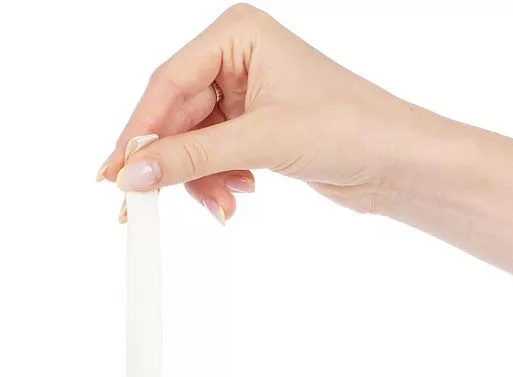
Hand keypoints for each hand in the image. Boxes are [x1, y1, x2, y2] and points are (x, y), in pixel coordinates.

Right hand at [97, 4, 420, 220]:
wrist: (395, 161)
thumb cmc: (348, 127)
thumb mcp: (260, 142)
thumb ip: (192, 158)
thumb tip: (134, 174)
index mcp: (236, 34)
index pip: (167, 84)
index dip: (140, 133)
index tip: (117, 175)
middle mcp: (235, 58)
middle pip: (174, 117)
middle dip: (172, 165)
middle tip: (144, 206)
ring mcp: (241, 94)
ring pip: (190, 144)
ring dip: (199, 181)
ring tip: (223, 205)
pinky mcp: (250, 127)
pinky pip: (209, 158)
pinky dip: (216, 182)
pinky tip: (239, 194)